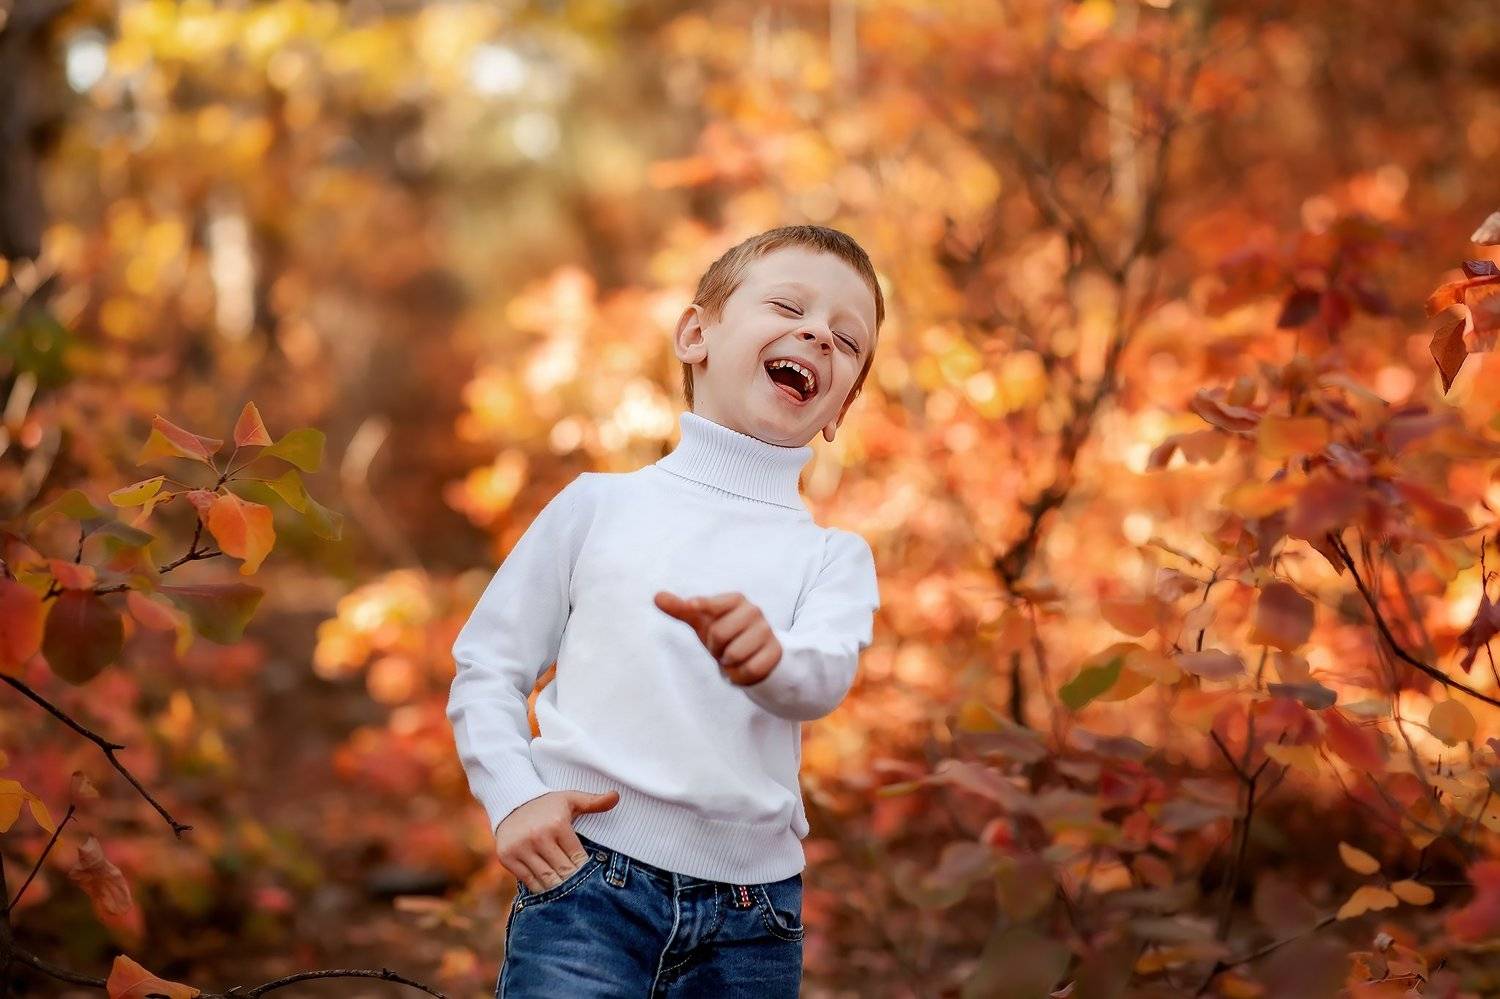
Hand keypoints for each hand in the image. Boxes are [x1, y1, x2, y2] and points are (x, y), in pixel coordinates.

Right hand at [493, 788, 618, 892]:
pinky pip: (528, 881)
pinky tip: (550, 890)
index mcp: (557, 824)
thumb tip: (616, 796)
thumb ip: (594, 801)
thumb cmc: (547, 804)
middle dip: (574, 882)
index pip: (577, 858)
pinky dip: (540, 888)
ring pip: (546, 879)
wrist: (511, 802)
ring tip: (569, 895)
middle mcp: (538, 836)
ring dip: (559, 889)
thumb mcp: (570, 799)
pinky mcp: (507, 857)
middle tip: (583, 892)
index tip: (591, 877)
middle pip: (563, 871)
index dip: (585, 870)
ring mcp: (521, 848)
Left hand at [654, 590, 781, 686]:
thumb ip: (681, 609)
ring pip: (734, 654)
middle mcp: (754, 611)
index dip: (700, 607)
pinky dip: (740, 674)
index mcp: (736, 600)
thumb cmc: (724, 632)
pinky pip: (749, 669)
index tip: (692, 607)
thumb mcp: (701, 621)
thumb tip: (656, 597)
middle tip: (721, 646)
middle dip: (714, 647)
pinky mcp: (775, 652)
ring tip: (732, 656)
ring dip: (727, 662)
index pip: (712, 602)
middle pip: (719, 634)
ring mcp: (767, 631)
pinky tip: (742, 667)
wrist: (754, 653)